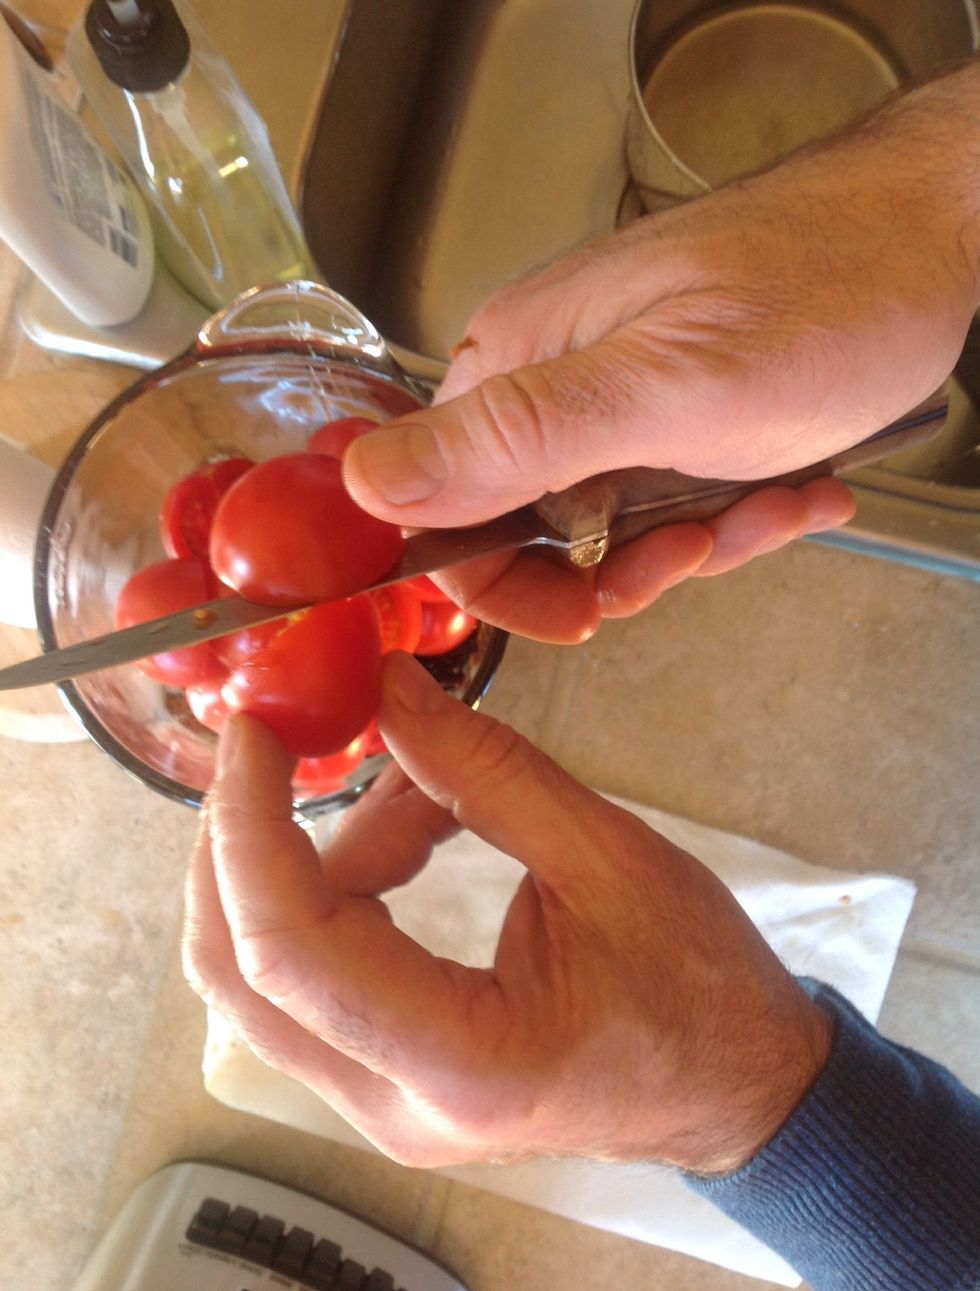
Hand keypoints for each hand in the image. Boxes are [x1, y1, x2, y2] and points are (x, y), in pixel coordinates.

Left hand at [183, 652, 830, 1171]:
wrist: (735, 1089)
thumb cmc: (699, 985)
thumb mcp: (610, 857)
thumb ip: (486, 770)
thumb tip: (387, 688)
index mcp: (462, 1062)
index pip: (290, 951)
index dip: (248, 828)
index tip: (252, 729)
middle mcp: (394, 1107)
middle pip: (241, 972)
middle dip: (242, 840)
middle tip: (283, 737)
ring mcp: (380, 1106)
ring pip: (265, 973)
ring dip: (309, 857)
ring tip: (425, 788)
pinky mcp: (385, 1080)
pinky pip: (311, 976)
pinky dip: (339, 885)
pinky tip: (415, 828)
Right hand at [342, 67, 979, 640]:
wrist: (933, 234)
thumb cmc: (821, 288)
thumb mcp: (666, 387)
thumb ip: (517, 440)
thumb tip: (367, 484)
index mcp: (516, 365)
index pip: (446, 513)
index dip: (507, 585)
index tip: (585, 615)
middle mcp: (550, 379)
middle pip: (534, 532)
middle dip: (628, 564)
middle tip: (700, 545)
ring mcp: (613, 394)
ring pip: (615, 527)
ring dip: (701, 538)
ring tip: (773, 497)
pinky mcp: (669, 408)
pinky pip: (672, 501)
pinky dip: (737, 512)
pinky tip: (796, 482)